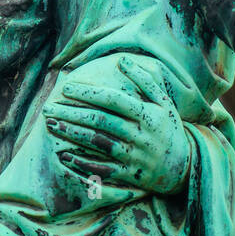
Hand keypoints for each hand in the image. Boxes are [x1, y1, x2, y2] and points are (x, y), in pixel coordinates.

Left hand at [43, 59, 190, 195]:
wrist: (185, 167)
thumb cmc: (169, 129)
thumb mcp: (164, 102)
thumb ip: (145, 80)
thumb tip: (123, 60)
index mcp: (148, 114)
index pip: (114, 100)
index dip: (89, 93)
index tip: (67, 87)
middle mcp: (140, 135)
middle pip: (100, 121)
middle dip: (72, 113)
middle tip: (49, 107)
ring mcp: (133, 156)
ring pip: (98, 143)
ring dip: (72, 134)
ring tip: (51, 125)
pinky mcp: (128, 176)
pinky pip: (102, 170)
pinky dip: (83, 164)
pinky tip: (64, 155)